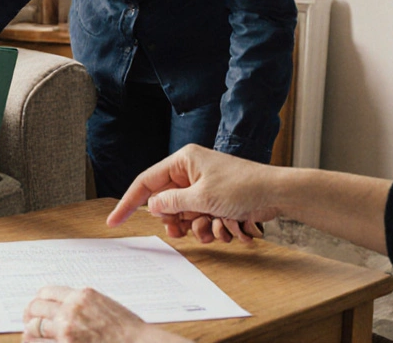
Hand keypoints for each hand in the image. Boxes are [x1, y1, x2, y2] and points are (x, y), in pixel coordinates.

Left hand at [22, 286, 189, 342]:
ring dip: (31, 329)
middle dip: (31, 314)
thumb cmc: (126, 328)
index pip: (47, 292)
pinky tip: (33, 342)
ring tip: (30, 333)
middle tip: (29, 320)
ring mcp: (67, 329)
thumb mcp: (103, 305)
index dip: (39, 300)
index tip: (37, 306)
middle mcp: (71, 309)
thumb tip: (63, 306)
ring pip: (34, 325)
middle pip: (36, 307)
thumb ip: (82, 303)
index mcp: (81, 295)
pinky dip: (33, 342)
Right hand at [106, 144, 280, 241]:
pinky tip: (224, 227)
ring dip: (194, 227)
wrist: (278, 193)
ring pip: (182, 214)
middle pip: (164, 202)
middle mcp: (190, 171)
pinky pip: (199, 218)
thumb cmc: (243, 187)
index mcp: (183, 160)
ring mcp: (203, 186)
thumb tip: (152, 207)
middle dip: (173, 220)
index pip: (146, 182)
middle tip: (181, 231)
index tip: (114, 221)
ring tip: (212, 227)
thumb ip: (172, 203)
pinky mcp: (214, 199)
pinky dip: (208, 227)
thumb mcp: (202, 198)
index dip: (129, 203)